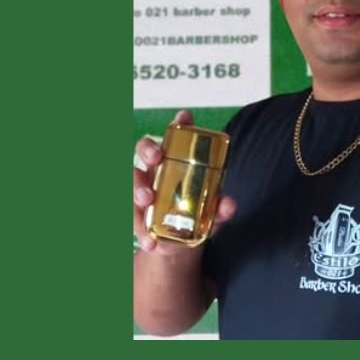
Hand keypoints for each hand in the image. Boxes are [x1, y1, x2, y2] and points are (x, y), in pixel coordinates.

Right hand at [132, 109, 235, 255]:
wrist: (179, 242)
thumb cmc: (196, 215)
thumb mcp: (211, 213)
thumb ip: (220, 208)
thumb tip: (229, 204)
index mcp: (177, 161)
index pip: (177, 134)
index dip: (180, 122)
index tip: (185, 117)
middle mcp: (157, 169)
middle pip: (145, 148)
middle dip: (148, 149)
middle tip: (155, 159)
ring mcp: (142, 187)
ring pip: (132, 178)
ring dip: (137, 187)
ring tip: (146, 201)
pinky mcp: (134, 210)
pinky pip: (131, 214)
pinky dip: (139, 228)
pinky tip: (150, 241)